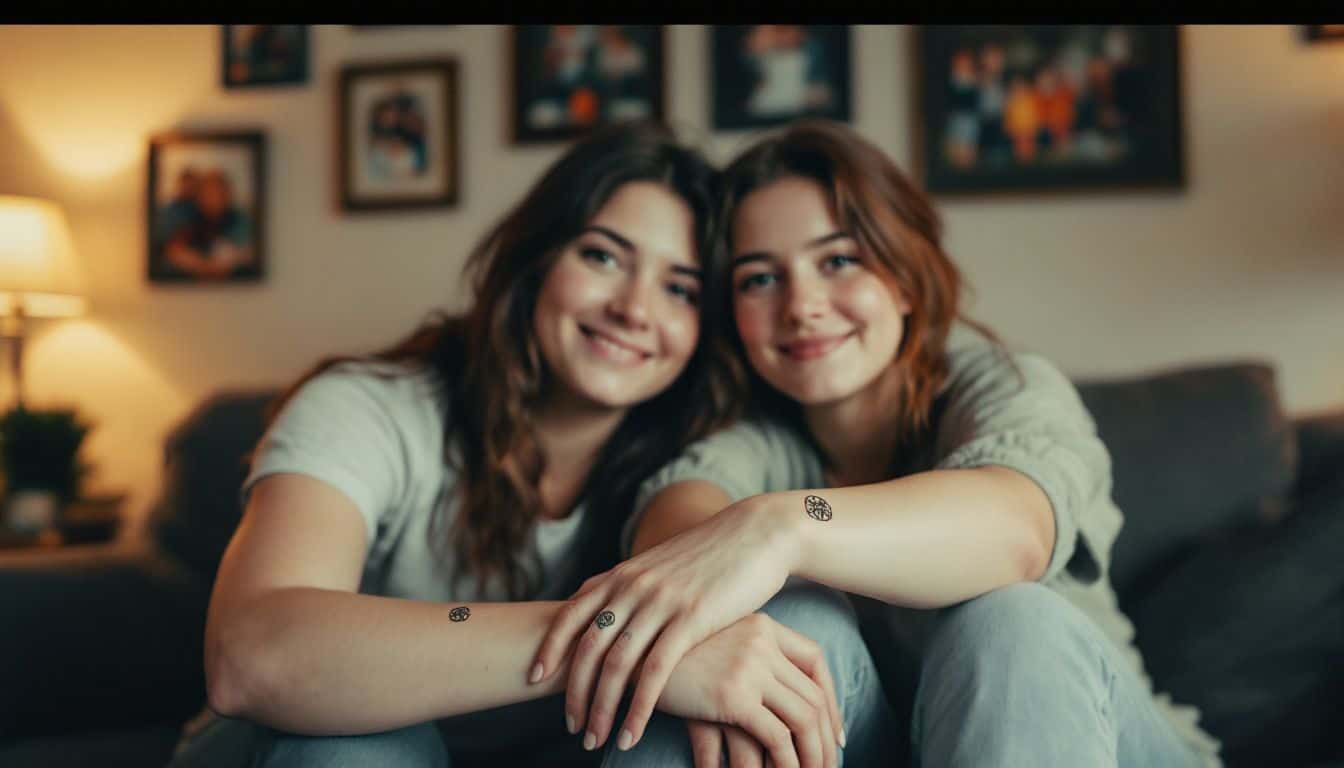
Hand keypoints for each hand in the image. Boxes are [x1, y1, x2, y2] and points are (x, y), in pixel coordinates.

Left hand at [534, 498, 802, 749]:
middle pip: (587, 648)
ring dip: (600, 708)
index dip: (549, 648)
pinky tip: (630, 734)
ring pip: (615, 665)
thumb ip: (633, 588)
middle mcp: (632, 586)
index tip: (535, 678)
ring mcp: (659, 602)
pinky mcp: (690, 619)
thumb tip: (612, 612)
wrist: (757, 533)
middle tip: (571, 726)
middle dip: (573, 692)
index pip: (569, 615)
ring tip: (595, 739)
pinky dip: (637, 709)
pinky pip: (654, 673)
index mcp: (621, 574)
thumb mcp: (661, 566)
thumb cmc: (712, 556)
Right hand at [659, 613, 840, 767]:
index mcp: (761, 624)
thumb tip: (776, 697)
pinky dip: (788, 762)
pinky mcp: (733, 695)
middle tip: (830, 766)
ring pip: (802, 719)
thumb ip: (745, 656)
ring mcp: (749, 666)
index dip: (831, 699)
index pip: (816, 660)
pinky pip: (777, 736)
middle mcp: (762, 641)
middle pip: (813, 695)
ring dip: (813, 756)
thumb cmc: (668, 653)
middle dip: (825, 738)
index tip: (834, 732)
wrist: (626, 651)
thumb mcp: (713, 644)